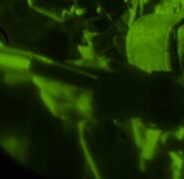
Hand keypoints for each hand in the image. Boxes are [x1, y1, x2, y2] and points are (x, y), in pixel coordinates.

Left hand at [32, 59, 151, 121]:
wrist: (147, 97)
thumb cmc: (128, 76)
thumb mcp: (106, 64)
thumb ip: (83, 66)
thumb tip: (64, 66)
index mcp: (89, 90)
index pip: (59, 86)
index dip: (45, 80)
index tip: (36, 72)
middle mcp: (86, 105)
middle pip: (56, 103)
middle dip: (45, 92)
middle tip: (40, 81)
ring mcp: (89, 114)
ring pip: (62, 112)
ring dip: (51, 101)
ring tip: (48, 90)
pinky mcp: (93, 118)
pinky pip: (71, 115)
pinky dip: (62, 107)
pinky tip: (62, 97)